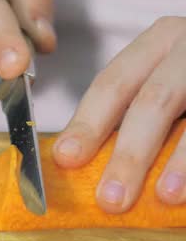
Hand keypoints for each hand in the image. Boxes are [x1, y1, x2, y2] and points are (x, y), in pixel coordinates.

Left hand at [54, 17, 185, 211]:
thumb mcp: (166, 73)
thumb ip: (134, 108)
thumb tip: (82, 158)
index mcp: (159, 41)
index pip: (113, 83)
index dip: (88, 122)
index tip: (66, 158)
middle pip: (153, 101)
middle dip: (130, 154)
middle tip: (110, 199)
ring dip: (181, 163)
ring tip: (164, 196)